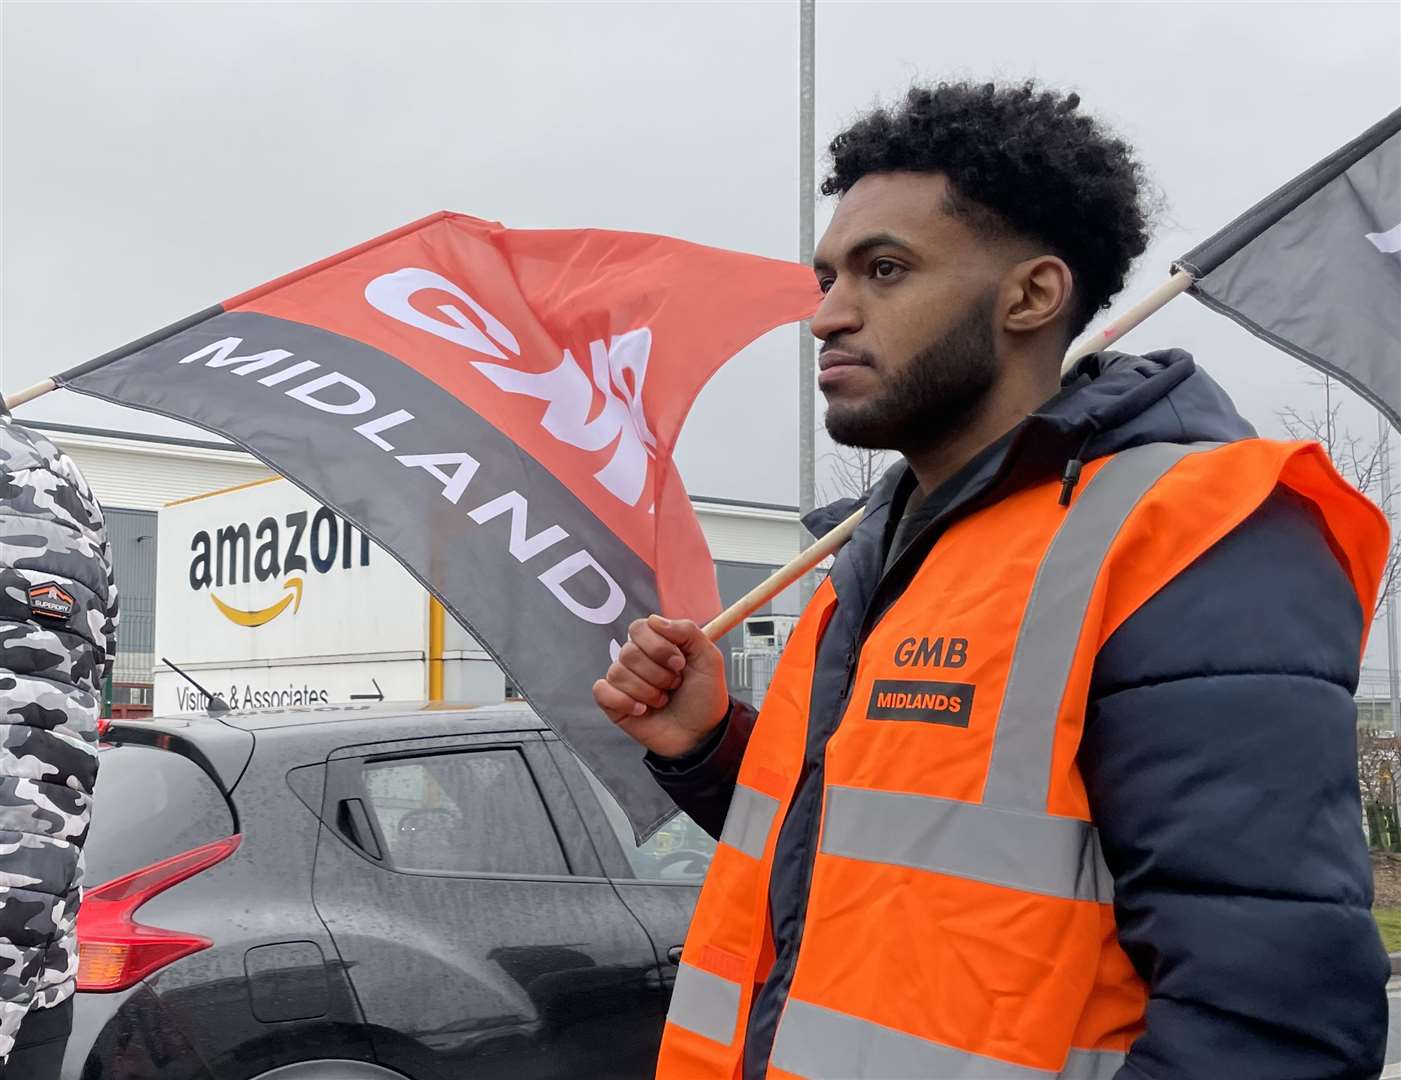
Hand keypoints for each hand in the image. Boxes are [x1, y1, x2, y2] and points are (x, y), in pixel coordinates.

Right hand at [593, 614, 728, 758]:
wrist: (702, 735)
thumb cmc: (704, 698)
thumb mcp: (709, 659)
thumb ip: (687, 631)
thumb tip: (655, 620)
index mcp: (657, 644)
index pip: (639, 628)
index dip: (658, 646)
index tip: (679, 663)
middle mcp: (638, 660)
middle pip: (628, 651)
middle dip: (657, 674)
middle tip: (674, 686)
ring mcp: (624, 681)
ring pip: (617, 672)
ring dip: (647, 691)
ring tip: (662, 700)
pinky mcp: (613, 703)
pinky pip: (601, 691)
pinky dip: (624, 701)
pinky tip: (642, 710)